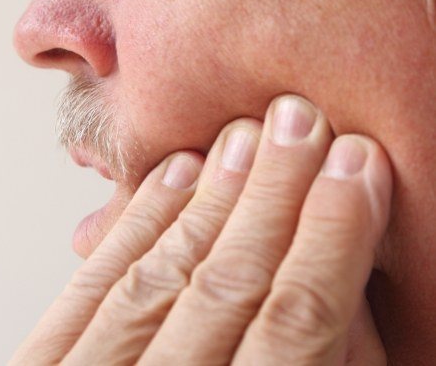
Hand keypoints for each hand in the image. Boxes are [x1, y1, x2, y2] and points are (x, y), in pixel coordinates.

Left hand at [10, 95, 391, 364]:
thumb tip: (352, 301)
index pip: (293, 330)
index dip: (331, 240)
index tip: (358, 166)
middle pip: (224, 286)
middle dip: (272, 195)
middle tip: (302, 120)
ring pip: (158, 276)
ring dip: (208, 199)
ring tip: (245, 135)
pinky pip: (91, 289)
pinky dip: (136, 225)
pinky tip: (171, 175)